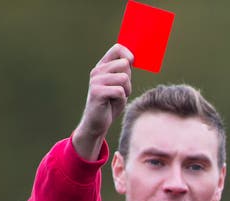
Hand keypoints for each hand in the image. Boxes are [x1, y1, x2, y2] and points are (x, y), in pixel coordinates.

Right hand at [71, 44, 134, 160]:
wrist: (97, 123)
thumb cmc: (110, 104)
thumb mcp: (120, 85)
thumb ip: (124, 72)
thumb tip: (133, 58)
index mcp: (102, 66)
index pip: (117, 48)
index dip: (129, 55)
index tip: (132, 65)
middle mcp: (97, 71)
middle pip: (124, 64)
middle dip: (129, 80)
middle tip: (121, 91)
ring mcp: (96, 80)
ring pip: (124, 78)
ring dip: (126, 90)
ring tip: (117, 97)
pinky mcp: (97, 92)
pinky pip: (120, 91)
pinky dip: (121, 99)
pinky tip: (112, 103)